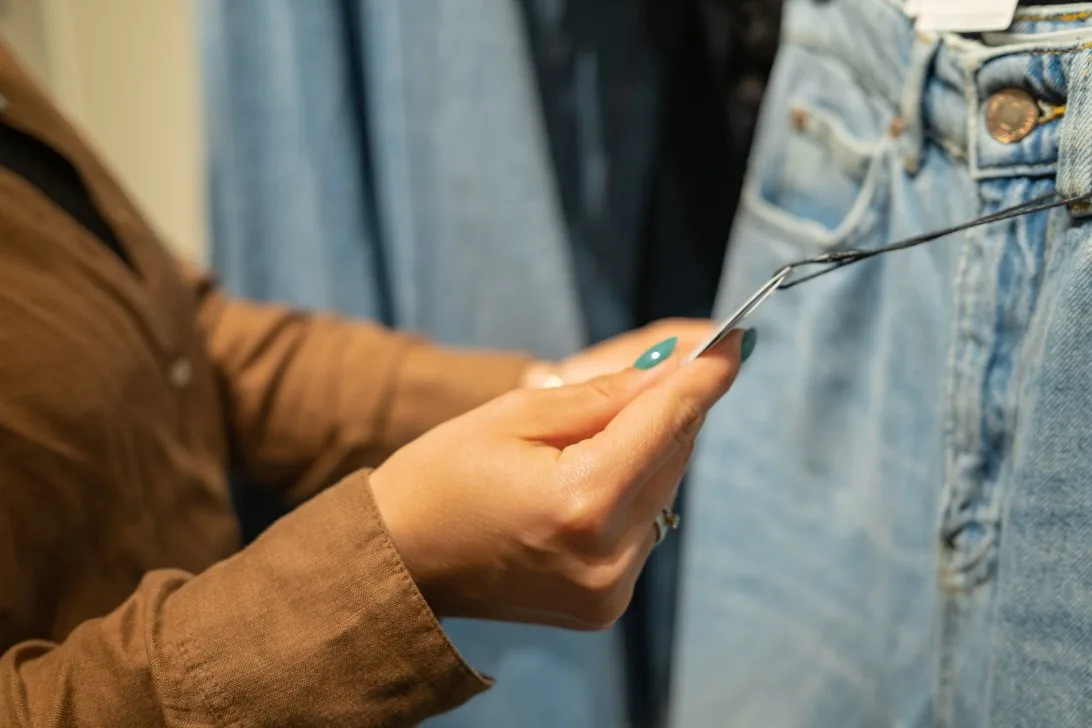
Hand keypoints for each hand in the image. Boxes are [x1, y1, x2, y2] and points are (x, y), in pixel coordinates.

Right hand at [370, 328, 750, 629]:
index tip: (736, 341)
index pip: (667, 423)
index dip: (705, 377)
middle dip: (677, 406)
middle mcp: (609, 556)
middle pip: (673, 456)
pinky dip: (633, 490)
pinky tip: (597, 472)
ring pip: (663, 492)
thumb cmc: (442, 476)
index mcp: (582, 502)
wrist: (400, 561)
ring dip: (654, 449)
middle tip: (684, 362)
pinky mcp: (605, 606)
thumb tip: (674, 371)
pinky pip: (643, 528)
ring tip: (609, 425)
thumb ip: (606, 395)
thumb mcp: (517, 414)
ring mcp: (610, 590)